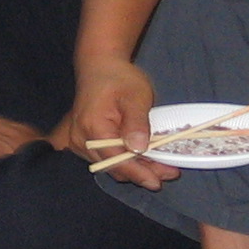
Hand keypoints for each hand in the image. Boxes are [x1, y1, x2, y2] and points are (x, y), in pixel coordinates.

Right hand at [61, 58, 168, 186]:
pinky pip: (105, 159)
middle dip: (141, 173)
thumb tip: (139, 148)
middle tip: (168, 173)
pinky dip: (125, 162)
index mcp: (92, 127)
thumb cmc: (118, 78)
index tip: (158, 181)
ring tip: (161, 167)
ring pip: (109, 166)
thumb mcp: (135, 95)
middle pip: (113, 167)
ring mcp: (79, 143)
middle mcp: (81, 139)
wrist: (99, 67)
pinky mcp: (84, 144)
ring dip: (135, 169)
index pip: (116, 159)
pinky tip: (144, 160)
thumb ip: (136, 122)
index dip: (138, 173)